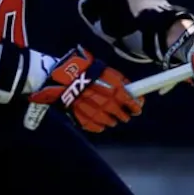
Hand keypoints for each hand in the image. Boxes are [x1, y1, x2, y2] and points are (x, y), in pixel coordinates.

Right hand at [23, 46, 143, 132]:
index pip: (130, 100)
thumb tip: (130, 89)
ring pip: (109, 121)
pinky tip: (101, 123)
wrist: (55, 75)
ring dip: (112, 120)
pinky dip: (99, 126)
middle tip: (125, 114)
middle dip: (124, 114)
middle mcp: (104, 99)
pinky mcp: (81, 117)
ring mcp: (92, 110)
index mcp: (111, 85)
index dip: (136, 105)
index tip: (138, 107)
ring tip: (112, 118)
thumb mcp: (101, 68)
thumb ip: (116, 79)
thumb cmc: (79, 68)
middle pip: (120, 113)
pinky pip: (95, 126)